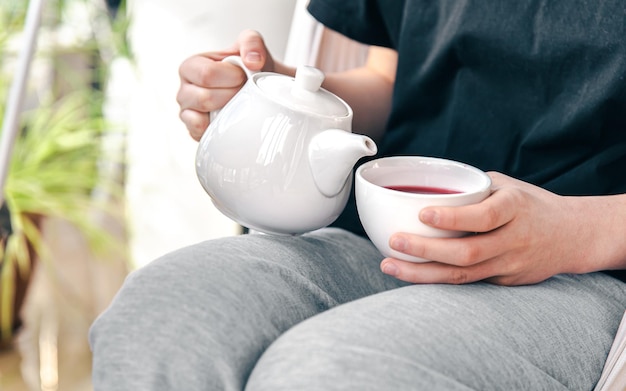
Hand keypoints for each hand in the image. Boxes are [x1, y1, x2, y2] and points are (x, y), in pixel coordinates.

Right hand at [176, 30, 276, 140]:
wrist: (255, 89)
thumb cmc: (247, 68)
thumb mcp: (250, 45)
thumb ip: (252, 42)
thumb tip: (252, 61)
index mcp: (190, 67)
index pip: (207, 75)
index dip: (232, 77)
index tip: (244, 76)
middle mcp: (184, 91)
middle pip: (205, 99)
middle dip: (233, 96)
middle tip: (244, 92)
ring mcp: (187, 114)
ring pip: (202, 119)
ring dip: (227, 113)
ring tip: (238, 103)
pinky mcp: (195, 132)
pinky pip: (202, 135)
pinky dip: (218, 130)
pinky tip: (230, 120)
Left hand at [380, 172, 625, 285]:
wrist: (572, 235)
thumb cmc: (529, 204)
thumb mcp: (506, 186)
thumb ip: (471, 188)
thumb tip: (425, 185)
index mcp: (514, 208)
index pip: (483, 217)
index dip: (452, 219)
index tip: (422, 214)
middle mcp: (513, 239)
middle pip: (468, 252)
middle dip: (426, 250)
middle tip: (394, 242)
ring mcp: (510, 264)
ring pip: (463, 274)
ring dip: (422, 273)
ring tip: (389, 265)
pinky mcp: (505, 281)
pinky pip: (467, 283)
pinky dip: (437, 280)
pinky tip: (411, 275)